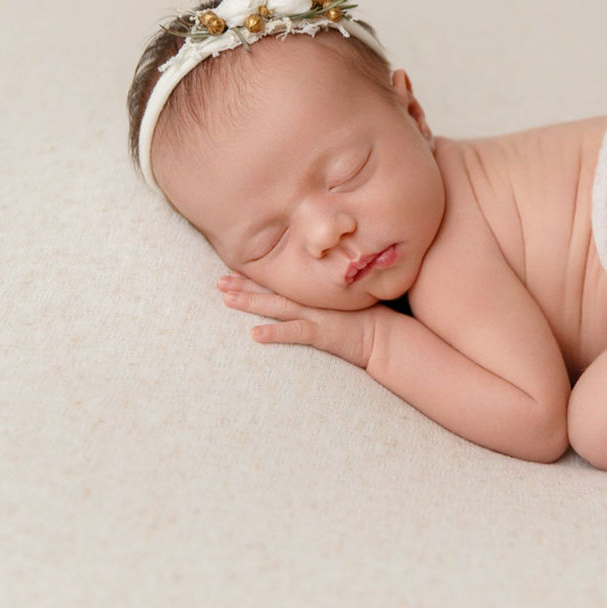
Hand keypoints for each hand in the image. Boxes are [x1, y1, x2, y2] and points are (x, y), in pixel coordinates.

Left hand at [217, 272, 382, 369]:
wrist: (387, 337)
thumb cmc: (370, 319)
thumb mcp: (347, 302)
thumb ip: (330, 293)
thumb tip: (319, 284)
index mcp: (316, 293)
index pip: (282, 281)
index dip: (258, 276)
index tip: (234, 270)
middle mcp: (312, 300)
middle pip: (272, 290)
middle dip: (244, 285)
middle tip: (219, 282)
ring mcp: (316, 315)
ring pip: (276, 306)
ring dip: (251, 302)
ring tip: (226, 299)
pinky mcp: (322, 333)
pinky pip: (294, 333)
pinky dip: (274, 333)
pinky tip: (254, 335)